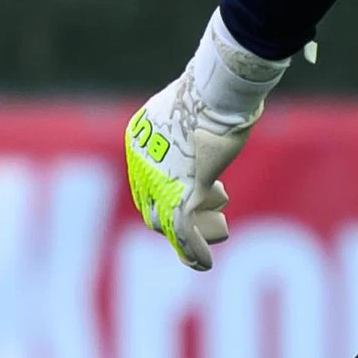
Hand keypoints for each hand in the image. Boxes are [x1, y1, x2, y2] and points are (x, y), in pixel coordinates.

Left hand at [123, 16, 290, 272]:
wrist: (219, 93)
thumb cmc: (217, 93)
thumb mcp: (193, 109)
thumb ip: (189, 129)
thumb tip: (203, 130)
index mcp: (138, 138)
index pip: (146, 179)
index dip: (169, 190)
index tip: (200, 191)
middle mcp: (140, 163)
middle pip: (150, 204)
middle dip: (177, 214)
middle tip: (210, 212)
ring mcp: (157, 181)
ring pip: (164, 224)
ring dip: (188, 239)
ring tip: (211, 243)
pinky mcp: (179, 195)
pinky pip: (183, 232)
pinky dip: (193, 251)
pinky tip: (205, 264)